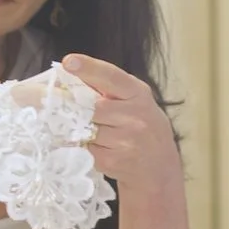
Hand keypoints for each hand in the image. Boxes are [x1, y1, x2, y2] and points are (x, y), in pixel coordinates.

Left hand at [63, 54, 179, 190]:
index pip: (111, 76)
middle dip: (82, 109)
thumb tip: (70, 75)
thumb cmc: (143, 126)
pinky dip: (87, 147)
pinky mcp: (114, 161)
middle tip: (78, 112)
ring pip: (86, 129)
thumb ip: (108, 88)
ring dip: (84, 130)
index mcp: (138, 93)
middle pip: (92, 106)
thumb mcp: (134, 100)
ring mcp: (126, 140)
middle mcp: (135, 116)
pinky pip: (86, 149)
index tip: (68, 61)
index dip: (88, 68)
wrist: (160, 166)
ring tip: (97, 133)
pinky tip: (101, 148)